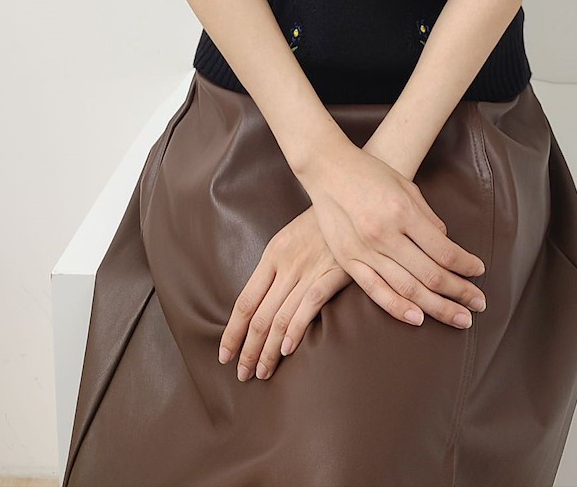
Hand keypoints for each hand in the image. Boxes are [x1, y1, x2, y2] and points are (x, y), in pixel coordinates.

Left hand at [218, 206, 351, 380]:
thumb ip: (278, 269)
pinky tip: (287, 349)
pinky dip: (296, 329)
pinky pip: (308, 305)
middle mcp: (285, 265)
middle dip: (248, 349)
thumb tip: (261, 303)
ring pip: (280, 317)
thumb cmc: (322, 224)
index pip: (244, 302)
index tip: (225, 355)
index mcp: (272, 256)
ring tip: (263, 372)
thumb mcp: (291, 239)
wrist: (352, 201)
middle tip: (242, 374)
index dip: (232, 333)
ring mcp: (308, 269)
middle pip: (259, 316)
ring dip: (268, 350)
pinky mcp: (332, 273)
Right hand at [302, 140, 486, 329]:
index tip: (479, 271)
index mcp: (403, 212)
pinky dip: (398, 308)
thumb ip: (428, 218)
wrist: (329, 170)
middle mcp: (385, 234)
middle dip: (460, 292)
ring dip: (438, 307)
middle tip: (479, 304)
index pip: (444, 250)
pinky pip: (375, 291)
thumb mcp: (407, 187)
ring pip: (407, 289)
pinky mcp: (348, 260)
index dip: (466, 265)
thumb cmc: (372, 174)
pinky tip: (418, 319)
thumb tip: (446, 247)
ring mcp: (365, 250)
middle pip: (431, 275)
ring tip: (460, 318)